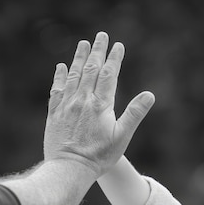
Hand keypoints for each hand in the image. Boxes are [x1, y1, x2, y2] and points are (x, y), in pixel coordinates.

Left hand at [44, 31, 154, 177]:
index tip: (118, 45)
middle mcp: (82, 100)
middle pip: (91, 70)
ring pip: (73, 75)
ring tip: (83, 44)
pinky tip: (61, 67)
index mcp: (100, 105)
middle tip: (101, 35)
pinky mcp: (54, 114)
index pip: (109, 75)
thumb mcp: (122, 137)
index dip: (114, 58)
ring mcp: (66, 105)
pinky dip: (59, 76)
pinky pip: (57, 89)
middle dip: (97, 51)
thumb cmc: (99, 157)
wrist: (68, 169)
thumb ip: (134, 114)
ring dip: (79, 58)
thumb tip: (149, 95)